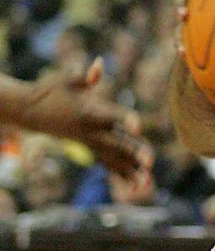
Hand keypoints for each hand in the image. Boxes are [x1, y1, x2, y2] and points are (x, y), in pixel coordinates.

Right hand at [20, 59, 151, 178]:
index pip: (110, 116)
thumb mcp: (67, 80)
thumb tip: (99, 63)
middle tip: (150, 163)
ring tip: (146, 185)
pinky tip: (136, 187)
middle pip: (115, 143)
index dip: (125, 119)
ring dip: (130, 171)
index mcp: (88, 112)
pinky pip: (107, 162)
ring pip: (113, 158)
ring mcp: (89, 141)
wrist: (29, 112)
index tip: (138, 127)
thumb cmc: (50, 91)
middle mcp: (90, 130)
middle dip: (133, 153)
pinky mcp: (89, 147)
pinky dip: (121, 173)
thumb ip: (86, 76)